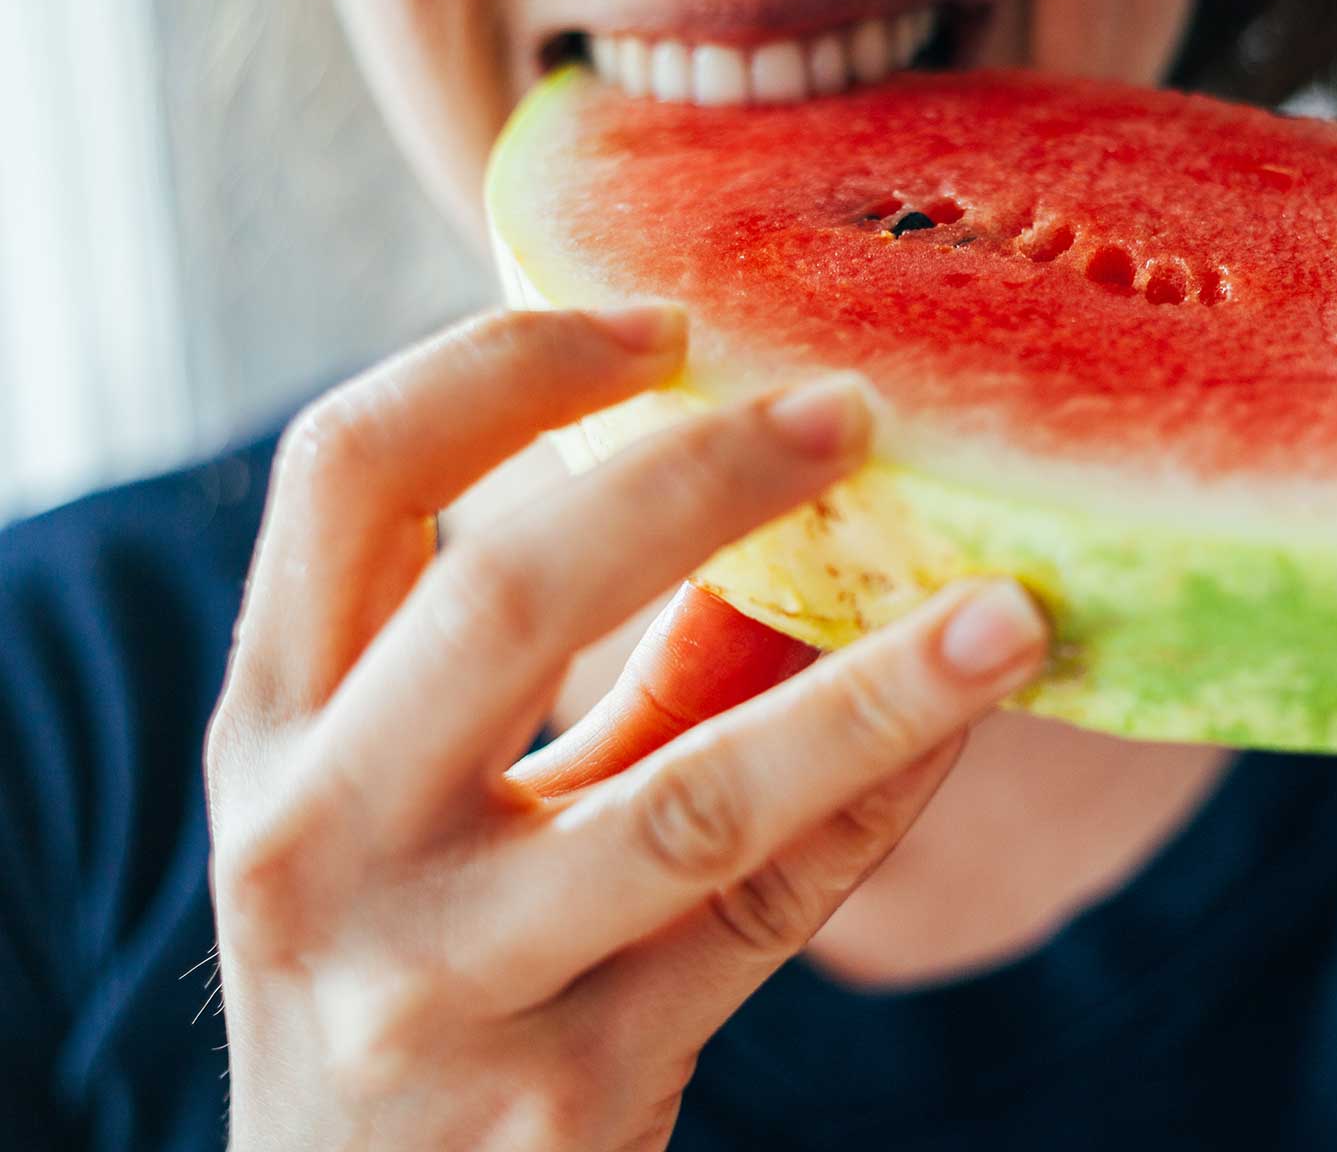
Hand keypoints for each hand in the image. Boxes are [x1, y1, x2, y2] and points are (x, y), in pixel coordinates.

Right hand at [206, 306, 1048, 1149]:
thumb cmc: (405, 954)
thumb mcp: (417, 792)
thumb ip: (576, 647)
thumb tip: (774, 484)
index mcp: (271, 722)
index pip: (347, 474)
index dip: (506, 367)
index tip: (665, 319)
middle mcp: (321, 840)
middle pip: (506, 597)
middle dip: (695, 480)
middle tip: (850, 408)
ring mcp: (443, 980)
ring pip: (688, 797)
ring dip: (868, 684)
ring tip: (1007, 605)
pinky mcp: (574, 1084)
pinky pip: (771, 913)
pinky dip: (883, 798)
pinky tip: (973, 711)